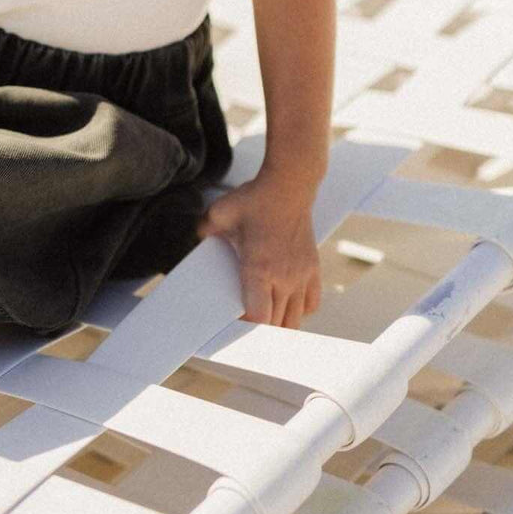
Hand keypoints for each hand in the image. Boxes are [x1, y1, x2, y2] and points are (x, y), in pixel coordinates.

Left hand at [196, 171, 321, 327]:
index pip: (258, 316)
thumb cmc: (256, 199)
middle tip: (245, 324)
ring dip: (280, 323)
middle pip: (275, 323)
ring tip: (266, 318)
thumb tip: (199, 237)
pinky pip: (311, 304)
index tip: (234, 320)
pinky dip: (300, 311)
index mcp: (259, 268)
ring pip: (295, 319)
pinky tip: (288, 304)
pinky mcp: (313, 269)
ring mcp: (301, 275)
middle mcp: (283, 277)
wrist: (290, 185)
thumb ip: (205, 228)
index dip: (245, 325)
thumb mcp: (220, 212)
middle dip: (259, 328)